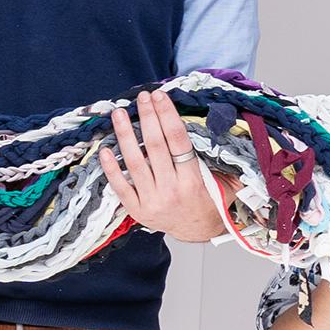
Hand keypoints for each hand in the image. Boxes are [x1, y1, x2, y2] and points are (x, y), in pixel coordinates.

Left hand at [99, 89, 229, 242]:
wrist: (197, 232)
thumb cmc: (210, 201)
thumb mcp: (224, 181)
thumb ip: (217, 159)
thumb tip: (221, 126)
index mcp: (193, 179)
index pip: (178, 141)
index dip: (167, 116)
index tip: (159, 97)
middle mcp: (171, 189)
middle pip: (155, 147)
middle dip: (147, 118)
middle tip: (141, 98)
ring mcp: (152, 200)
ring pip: (135, 163)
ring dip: (125, 136)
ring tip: (119, 114)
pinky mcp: (136, 210)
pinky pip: (121, 187)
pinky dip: (112, 168)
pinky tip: (105, 150)